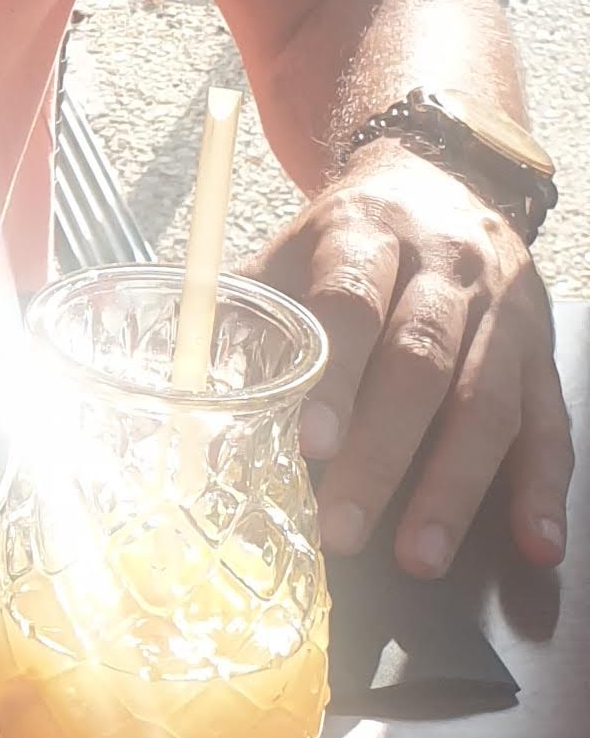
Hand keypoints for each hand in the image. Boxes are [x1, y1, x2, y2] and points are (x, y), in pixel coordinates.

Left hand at [260, 141, 571, 576]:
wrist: (441, 180)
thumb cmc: (346, 238)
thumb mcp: (288, 251)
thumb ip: (246, 318)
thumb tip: (185, 400)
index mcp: (369, 230)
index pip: (352, 301)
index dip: (334, 375)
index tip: (309, 443)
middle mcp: (447, 265)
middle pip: (422, 362)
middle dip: (383, 453)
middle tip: (343, 529)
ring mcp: (506, 310)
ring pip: (490, 401)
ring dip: (455, 486)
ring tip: (419, 557)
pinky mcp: (543, 352)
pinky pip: (551, 422)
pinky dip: (542, 488)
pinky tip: (535, 543)